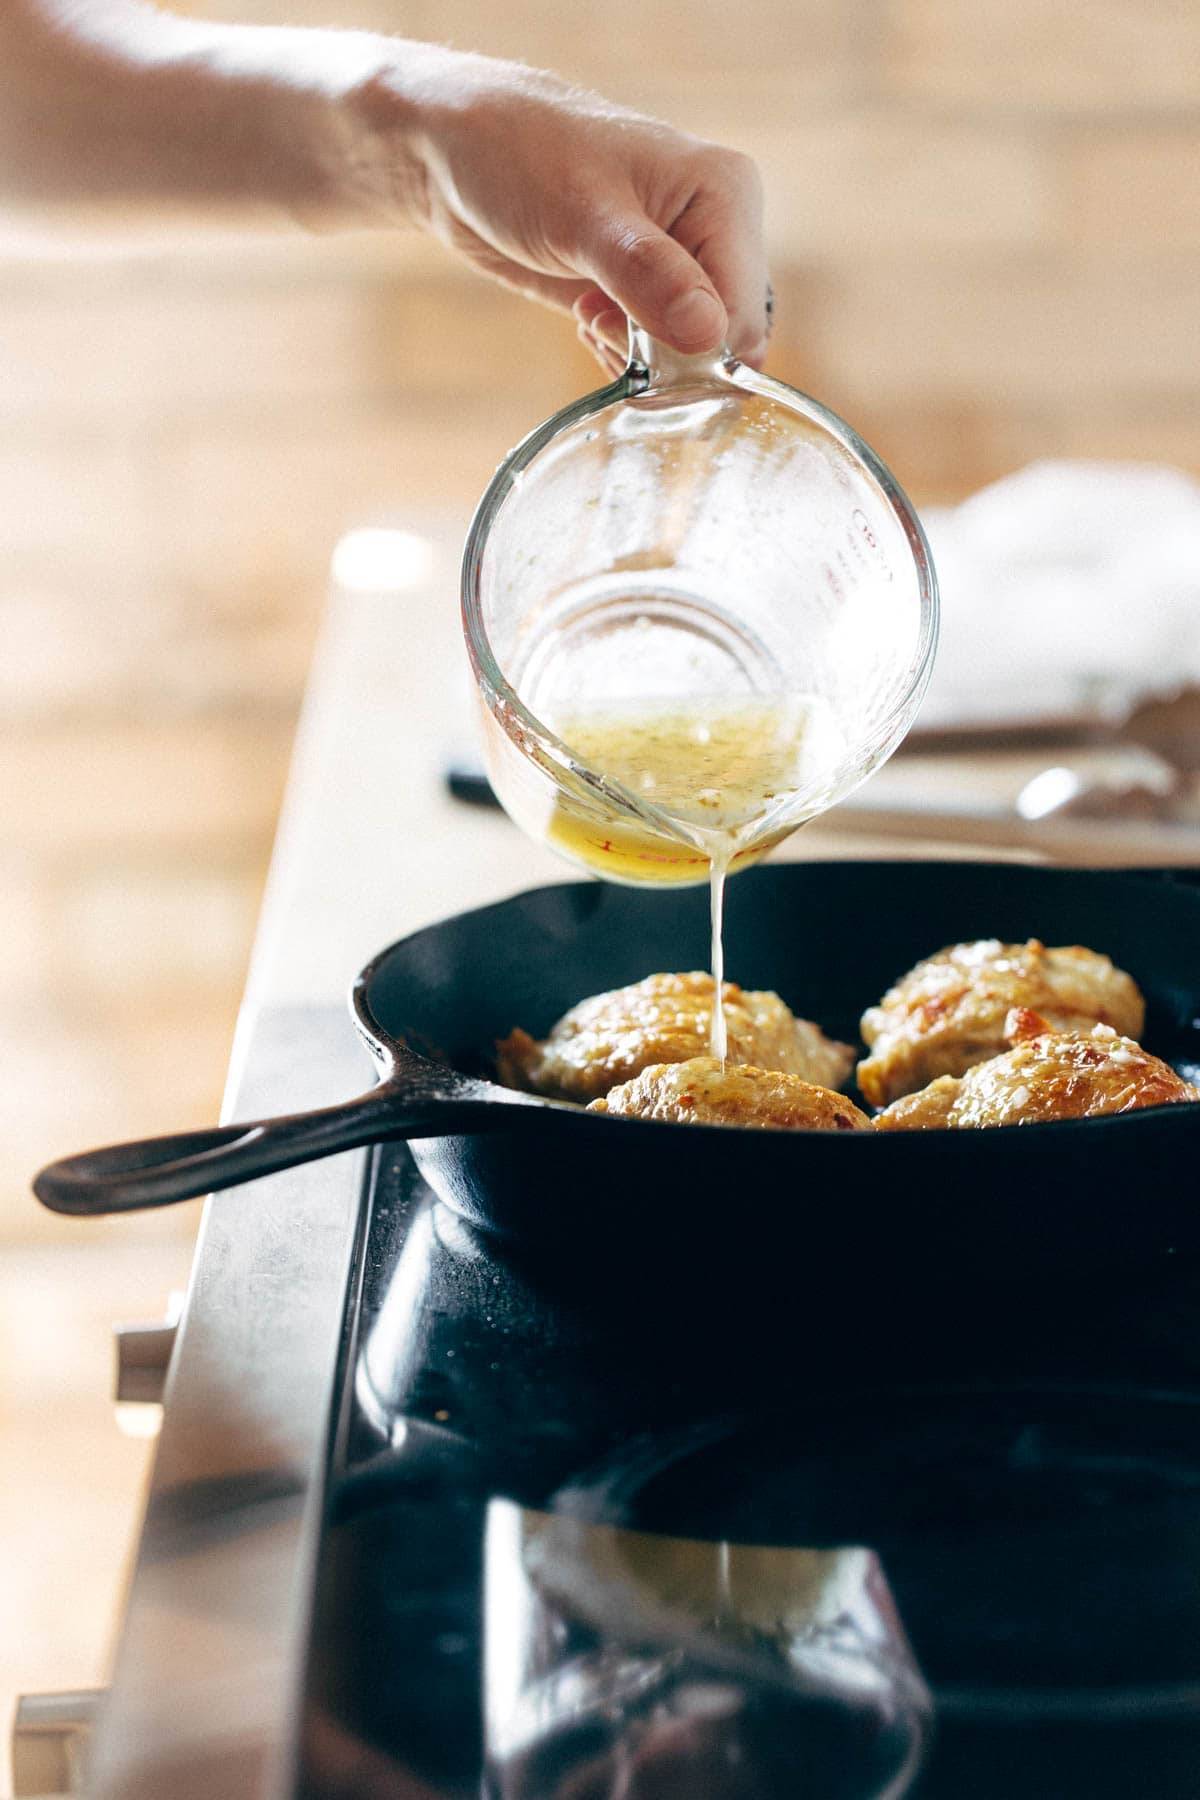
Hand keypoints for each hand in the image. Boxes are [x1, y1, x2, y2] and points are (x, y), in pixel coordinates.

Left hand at [356, 48, 769, 374]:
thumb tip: (709, 335)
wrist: (459, 152)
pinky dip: (625, 354)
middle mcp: (718, 231)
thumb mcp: (583, 216)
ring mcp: (685, 262)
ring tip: (589, 313)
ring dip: (640, 358)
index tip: (633, 349)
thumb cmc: (520, 157)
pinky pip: (661, 353)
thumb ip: (647, 276)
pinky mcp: (650, 288)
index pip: (742, 316)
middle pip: (725, 342)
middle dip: (665, 359)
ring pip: (693, 354)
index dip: (695, 355)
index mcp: (725, 196)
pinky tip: (587, 318)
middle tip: (600, 323)